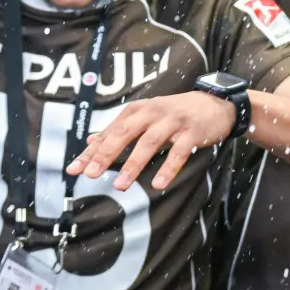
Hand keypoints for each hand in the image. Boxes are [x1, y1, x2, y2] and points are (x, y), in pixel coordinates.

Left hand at [66, 92, 239, 191]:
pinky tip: (159, 184)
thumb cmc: (175, 113)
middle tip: (91, 174)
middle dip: (106, 154)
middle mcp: (152, 113)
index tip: (74, 169)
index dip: (91, 151)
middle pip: (125, 133)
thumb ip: (118, 129)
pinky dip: (168, 168)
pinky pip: (179, 152)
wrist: (214, 103)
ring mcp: (173, 121)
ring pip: (149, 142)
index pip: (109, 132)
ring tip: (120, 186)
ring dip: (133, 164)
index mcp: (137, 111)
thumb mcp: (145, 116)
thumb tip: (89, 140)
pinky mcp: (193, 132)